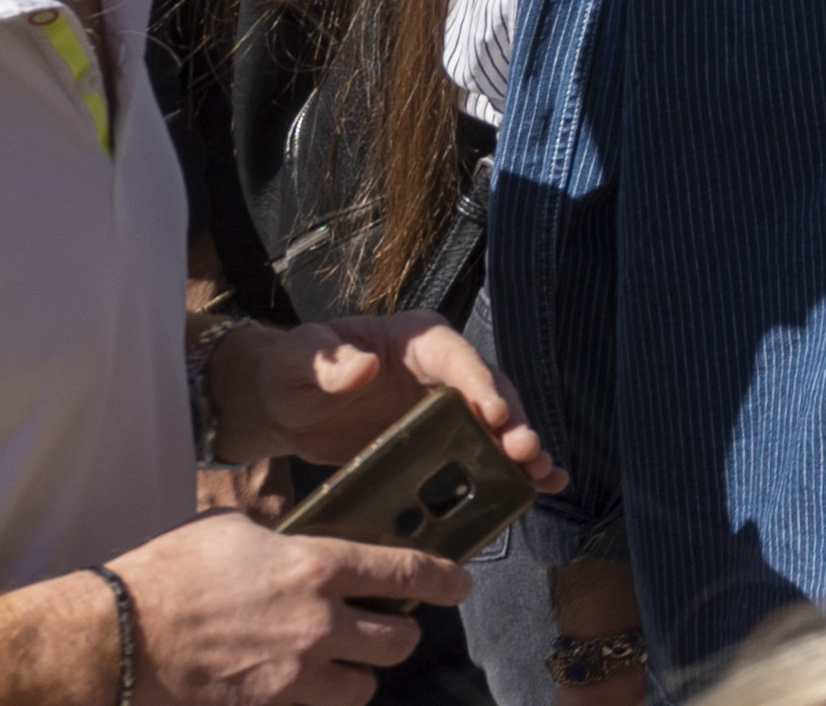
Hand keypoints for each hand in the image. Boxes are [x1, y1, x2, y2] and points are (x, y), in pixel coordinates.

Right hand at [116, 508, 468, 705]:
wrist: (118, 636)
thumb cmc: (170, 574)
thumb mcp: (238, 530)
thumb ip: (287, 539)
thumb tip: (303, 542)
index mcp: (315, 566)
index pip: (405, 572)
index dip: (443, 580)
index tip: (459, 584)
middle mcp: (317, 621)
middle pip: (397, 638)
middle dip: (401, 632)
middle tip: (390, 624)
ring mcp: (294, 671)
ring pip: (365, 685)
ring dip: (362, 673)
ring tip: (347, 661)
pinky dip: (318, 698)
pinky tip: (303, 684)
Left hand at [208, 314, 553, 493]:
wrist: (283, 404)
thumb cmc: (291, 371)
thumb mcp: (301, 361)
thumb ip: (329, 363)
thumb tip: (364, 368)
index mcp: (417, 339)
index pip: (458, 357)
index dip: (481, 385)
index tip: (496, 415)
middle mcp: (441, 367)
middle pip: (489, 390)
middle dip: (513, 422)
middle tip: (525, 453)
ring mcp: (445, 402)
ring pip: (496, 422)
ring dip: (520, 448)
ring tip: (542, 476)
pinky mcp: (440, 436)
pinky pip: (481, 447)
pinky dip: (510, 467)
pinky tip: (539, 487)